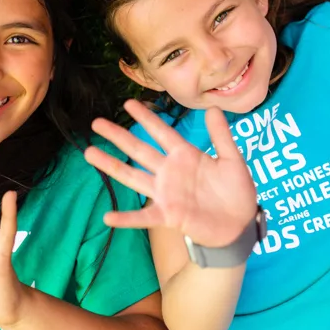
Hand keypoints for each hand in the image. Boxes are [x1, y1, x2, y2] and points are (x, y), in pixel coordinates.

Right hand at [84, 100, 257, 247]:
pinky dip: (126, 218)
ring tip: (89, 153)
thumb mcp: (232, 161)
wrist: (240, 225)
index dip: (146, 118)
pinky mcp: (167, 215)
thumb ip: (221, 137)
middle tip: (96, 122)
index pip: (161, 132)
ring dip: (111, 166)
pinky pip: (143, 217)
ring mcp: (165, 193)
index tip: (128, 104)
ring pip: (133, 176)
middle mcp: (169, 172)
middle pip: (139, 150)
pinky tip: (108, 217)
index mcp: (185, 156)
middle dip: (118, 136)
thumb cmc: (236, 192)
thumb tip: (212, 108)